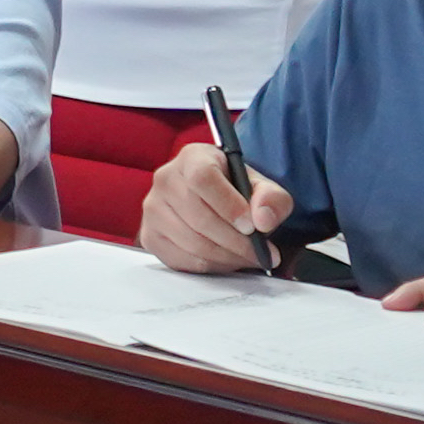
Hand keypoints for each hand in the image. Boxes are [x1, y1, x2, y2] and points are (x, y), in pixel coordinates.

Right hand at [138, 141, 290, 273]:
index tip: (251, 226)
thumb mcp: (262, 187)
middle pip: (199, 216)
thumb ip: (272, 198)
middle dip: (235, 241)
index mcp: (192, 158)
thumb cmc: (236, 191)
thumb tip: (262, 221)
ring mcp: (154, 209)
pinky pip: (183, 260)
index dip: (229, 205)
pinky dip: (211, 266)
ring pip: (192, 242)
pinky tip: (227, 259)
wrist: (214, 202)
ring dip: (227, 257)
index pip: (203, 178)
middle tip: (260, 252)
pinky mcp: (151, 236)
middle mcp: (166, 180)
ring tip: (247, 257)